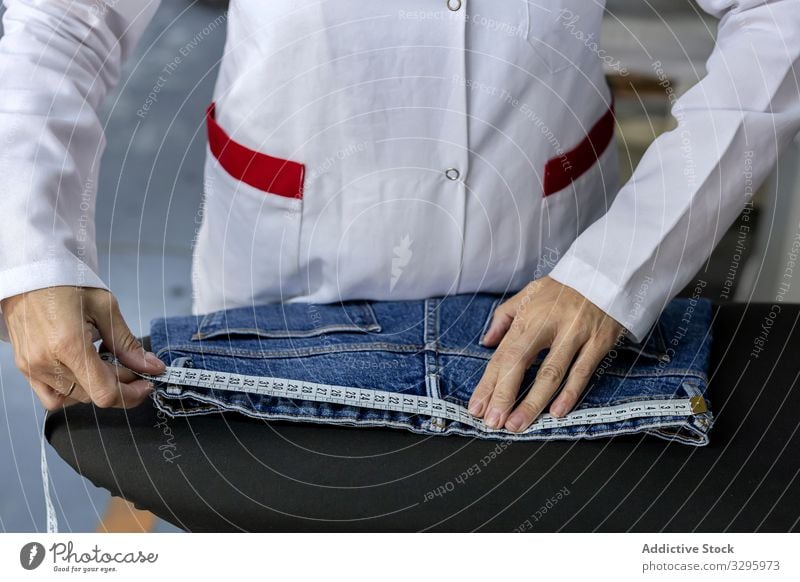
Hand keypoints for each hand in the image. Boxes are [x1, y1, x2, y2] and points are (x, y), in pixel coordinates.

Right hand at [2, 286, 165, 409]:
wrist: (31, 275)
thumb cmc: (67, 284)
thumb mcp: (106, 308)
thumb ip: (128, 343)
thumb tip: (152, 367)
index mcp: (68, 344)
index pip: (105, 392)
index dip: (131, 394)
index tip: (146, 383)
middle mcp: (46, 361)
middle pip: (93, 395)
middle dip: (120, 385)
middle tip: (131, 365)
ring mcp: (32, 367)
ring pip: (75, 398)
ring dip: (97, 387)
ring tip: (106, 362)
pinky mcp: (25, 368)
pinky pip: (52, 397)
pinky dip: (73, 392)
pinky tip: (84, 373)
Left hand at [468, 276, 623, 432]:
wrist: (608, 270)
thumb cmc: (565, 287)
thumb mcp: (530, 292)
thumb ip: (505, 316)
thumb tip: (487, 341)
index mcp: (529, 315)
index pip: (503, 354)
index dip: (488, 383)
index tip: (477, 407)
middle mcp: (549, 323)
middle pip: (520, 362)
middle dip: (504, 395)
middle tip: (493, 422)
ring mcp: (576, 333)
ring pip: (551, 373)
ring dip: (533, 402)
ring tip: (518, 424)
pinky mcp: (600, 341)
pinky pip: (583, 371)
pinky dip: (570, 393)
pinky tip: (557, 412)